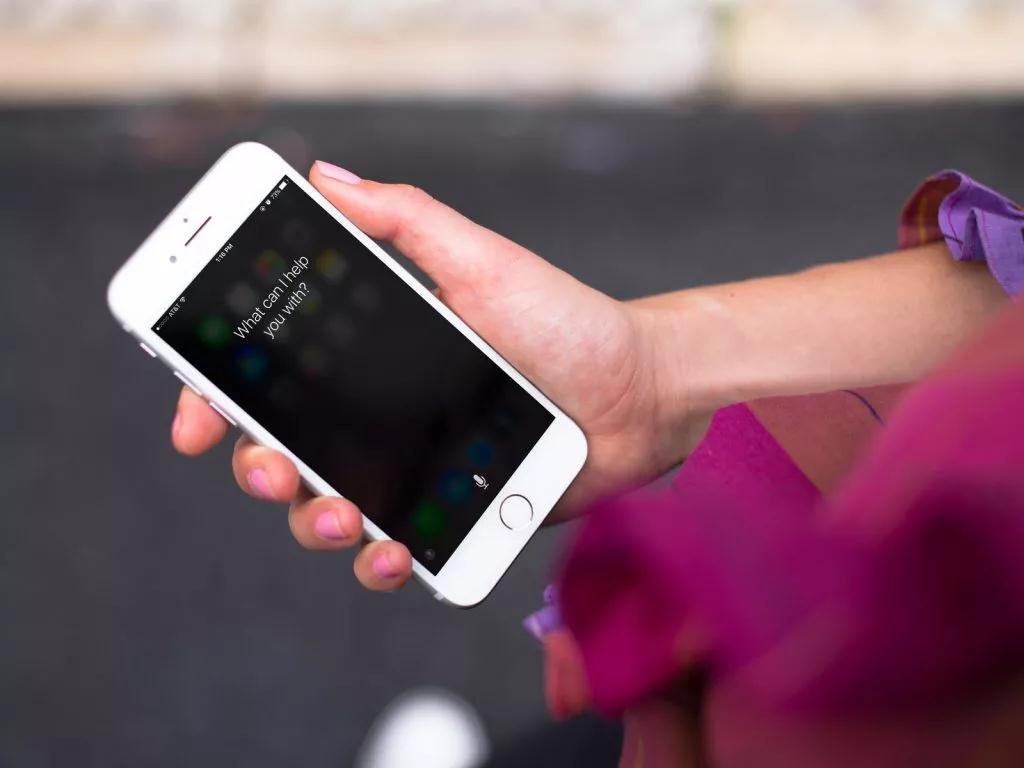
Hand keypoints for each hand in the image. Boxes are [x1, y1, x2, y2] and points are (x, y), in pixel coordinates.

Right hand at [171, 160, 708, 590]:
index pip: (274, 376)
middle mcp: (380, 414)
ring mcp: (410, 470)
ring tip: (345, 514)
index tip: (198, 416)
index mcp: (374, 355)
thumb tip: (324, 177)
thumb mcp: (481, 262)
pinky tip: (392, 551)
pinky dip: (378, 560)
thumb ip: (405, 220)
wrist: (638, 395)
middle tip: (271, 466)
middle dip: (257, 465)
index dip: (220, 397)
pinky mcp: (447, 516)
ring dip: (313, 520)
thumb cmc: (565, 322)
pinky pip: (391, 551)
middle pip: (282, 450)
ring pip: (324, 509)